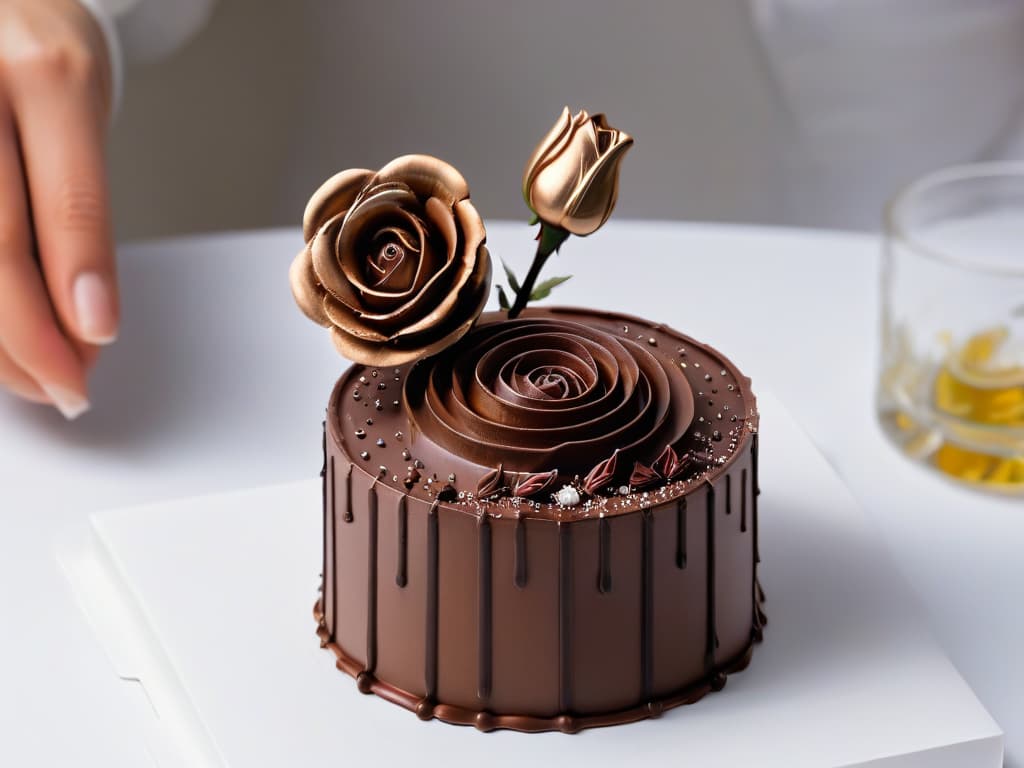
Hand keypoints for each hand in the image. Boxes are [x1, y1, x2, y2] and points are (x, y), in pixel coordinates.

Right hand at [0, 0, 116, 418]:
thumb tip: (83, 323)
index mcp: (43, 71)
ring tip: (27, 372)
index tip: (96, 341)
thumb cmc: (32, 54)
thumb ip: (75, 208)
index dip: (78, 278)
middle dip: (26, 330)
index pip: (64, 196)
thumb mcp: (77, 112)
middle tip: (64, 385)